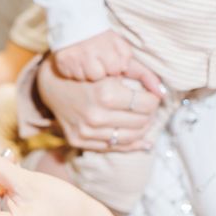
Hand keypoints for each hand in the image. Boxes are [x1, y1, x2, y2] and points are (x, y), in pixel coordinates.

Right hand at [36, 55, 160, 150]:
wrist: (52, 85)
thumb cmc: (87, 72)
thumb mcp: (114, 67)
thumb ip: (142, 74)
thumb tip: (162, 92)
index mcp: (106, 94)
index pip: (147, 104)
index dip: (154, 99)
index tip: (151, 96)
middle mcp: (96, 116)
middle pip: (141, 122)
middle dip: (149, 114)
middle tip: (147, 108)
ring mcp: (86, 131)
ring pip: (130, 138)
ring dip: (142, 129)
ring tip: (142, 120)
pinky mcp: (79, 140)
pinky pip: (113, 148)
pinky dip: (132, 145)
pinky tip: (143, 141)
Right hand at [54, 30, 134, 80]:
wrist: (75, 20)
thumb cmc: (99, 35)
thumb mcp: (117, 40)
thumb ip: (126, 55)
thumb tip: (124, 69)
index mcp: (105, 46)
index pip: (115, 69)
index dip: (113, 67)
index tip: (108, 61)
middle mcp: (88, 52)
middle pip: (98, 76)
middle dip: (99, 72)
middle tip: (95, 62)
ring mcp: (73, 58)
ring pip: (83, 78)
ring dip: (85, 72)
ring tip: (85, 62)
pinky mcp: (61, 61)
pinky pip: (69, 75)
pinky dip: (72, 71)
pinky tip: (75, 62)